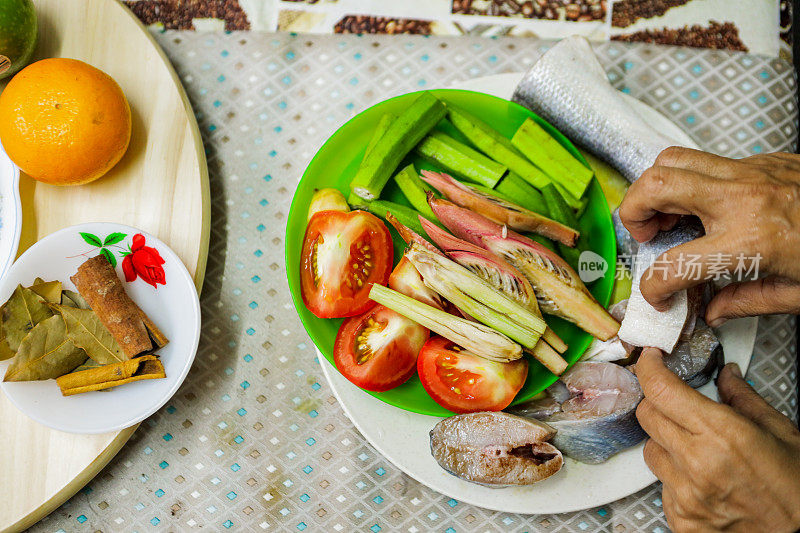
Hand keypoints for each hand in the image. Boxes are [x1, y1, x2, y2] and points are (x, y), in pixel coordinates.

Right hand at [618, 147, 799, 323]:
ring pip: (672, 159)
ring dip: (655, 187)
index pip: (673, 265)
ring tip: (667, 215)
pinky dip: (691, 183)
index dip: (653, 288)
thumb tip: (711, 309)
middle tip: (644, 233)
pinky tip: (707, 208)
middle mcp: (742, 198)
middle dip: (633, 210)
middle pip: (656, 184)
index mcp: (750, 240)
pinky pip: (706, 161)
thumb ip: (746, 302)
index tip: (657, 295)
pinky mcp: (761, 160)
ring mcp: (751, 172)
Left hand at [635, 348, 799, 531]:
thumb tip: (727, 374)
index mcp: (722, 435)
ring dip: (666, 443)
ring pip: (651, 450)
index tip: (650, 359)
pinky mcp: (680, 519)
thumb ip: (745, 399)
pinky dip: (676, 478)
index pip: (661, 390)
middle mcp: (697, 464)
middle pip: (647, 415)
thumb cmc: (797, 490)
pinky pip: (661, 485)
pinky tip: (703, 481)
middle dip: (658, 403)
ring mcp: (685, 495)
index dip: (649, 369)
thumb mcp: (781, 434)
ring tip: (699, 451)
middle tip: (679, 406)